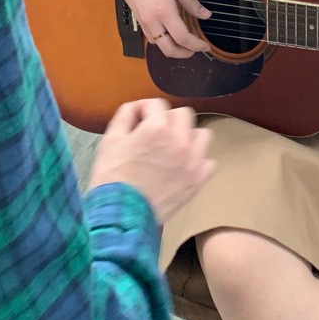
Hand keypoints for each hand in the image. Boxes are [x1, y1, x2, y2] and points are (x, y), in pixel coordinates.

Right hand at [89, 99, 215, 222]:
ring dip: (187, 136)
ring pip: (201, 135)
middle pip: (183, 114)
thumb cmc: (112, 177)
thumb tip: (135, 108)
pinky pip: (208, 162)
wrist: (121, 214)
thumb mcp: (110, 140)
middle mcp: (180, 140)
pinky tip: (183, 166)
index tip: (138, 118)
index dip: (143, 109)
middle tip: (154, 132)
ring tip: (172, 147)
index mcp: (157, 127)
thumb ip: (125, 116)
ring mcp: (193, 160)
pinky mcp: (198, 180)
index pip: (156, 104)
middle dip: (167, 119)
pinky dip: (197, 161)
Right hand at [102, 0, 211, 57]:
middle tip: (196, 48)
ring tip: (186, 40)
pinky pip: (152, 38)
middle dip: (185, 54)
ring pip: (159, 46)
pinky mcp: (139, 20)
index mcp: (164, 12)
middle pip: (169, 50)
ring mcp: (143, 23)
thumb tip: (207, 16)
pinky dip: (164, 41)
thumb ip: (192, 3)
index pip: (182, 38)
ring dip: (174, 48)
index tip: (207, 45)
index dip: (197, 45)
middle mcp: (152, 22)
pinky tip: (171, 33)